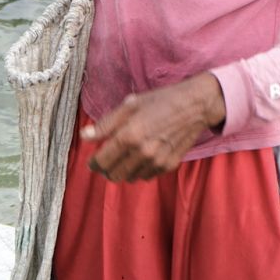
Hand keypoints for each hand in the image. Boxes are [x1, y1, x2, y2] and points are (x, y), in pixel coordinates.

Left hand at [81, 74, 226, 182]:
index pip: (102, 161)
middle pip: (114, 174)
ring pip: (130, 178)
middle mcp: (142, 152)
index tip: (93, 161)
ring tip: (125, 157)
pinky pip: (147, 176)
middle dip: (107, 170)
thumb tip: (85, 136)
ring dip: (123, 171)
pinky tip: (141, 157)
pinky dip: (140, 170)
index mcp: (129, 135)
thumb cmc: (160, 101)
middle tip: (107, 161)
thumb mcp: (130, 105)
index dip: (93, 163)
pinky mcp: (169, 165)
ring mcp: (157, 161)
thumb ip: (106, 124)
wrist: (194, 106)